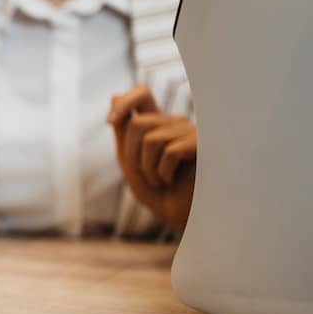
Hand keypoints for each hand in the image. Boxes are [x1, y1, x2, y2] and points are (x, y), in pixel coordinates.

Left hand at [107, 85, 196, 232]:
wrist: (182, 218)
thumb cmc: (158, 193)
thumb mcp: (131, 162)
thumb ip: (123, 132)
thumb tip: (114, 95)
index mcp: (158, 125)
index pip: (142, 94)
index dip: (124, 102)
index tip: (109, 121)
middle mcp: (175, 123)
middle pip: (138, 123)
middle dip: (132, 155)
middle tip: (146, 175)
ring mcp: (191, 132)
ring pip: (150, 139)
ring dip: (147, 168)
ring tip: (160, 180)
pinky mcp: (203, 146)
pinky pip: (169, 151)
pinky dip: (163, 172)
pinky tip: (172, 181)